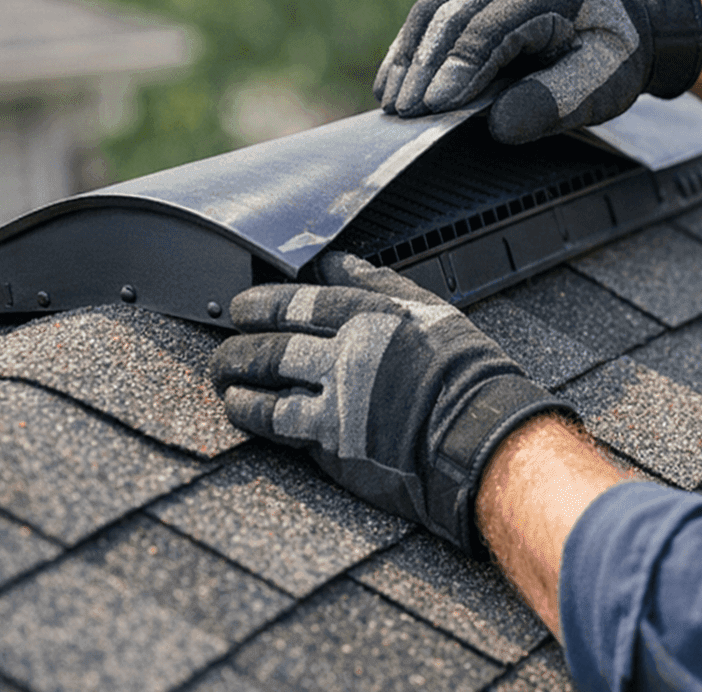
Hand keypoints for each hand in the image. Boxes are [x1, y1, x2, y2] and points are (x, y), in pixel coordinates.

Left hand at [210, 253, 575, 555]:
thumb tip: (337, 261)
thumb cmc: (464, 372)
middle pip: (273, 340)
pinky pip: (276, 422)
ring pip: (266, 379)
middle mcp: (349, 352)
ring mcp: (337, 397)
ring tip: (223, 376)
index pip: (298, 301)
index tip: (243, 307)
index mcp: (372, 316)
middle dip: (239, 341)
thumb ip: (379, 284)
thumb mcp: (430, 312)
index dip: (261, 303)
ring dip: (234, 376)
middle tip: (226, 342)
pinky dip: (250, 413)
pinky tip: (239, 408)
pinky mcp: (333, 440)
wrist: (478, 434)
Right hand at [373, 0, 701, 142]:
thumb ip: (555, 100)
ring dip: (409, 58)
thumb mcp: (603, 80)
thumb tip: (498, 126)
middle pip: (454, 16)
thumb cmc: (617, 51)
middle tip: (406, 113)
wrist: (630, 14)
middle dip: (426, 67)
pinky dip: (410, 50)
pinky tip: (392, 84)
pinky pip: (433, 16)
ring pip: (435, 12)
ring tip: (391, 103)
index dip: (463, 67)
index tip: (438, 106)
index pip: (495, 27)